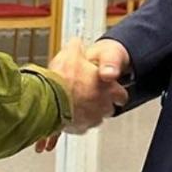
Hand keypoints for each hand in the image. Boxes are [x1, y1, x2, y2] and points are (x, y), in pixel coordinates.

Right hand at [36, 38, 130, 152]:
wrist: (49, 100)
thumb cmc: (64, 79)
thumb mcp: (71, 53)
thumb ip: (76, 47)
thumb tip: (76, 43)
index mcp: (107, 87)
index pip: (122, 95)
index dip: (116, 91)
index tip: (113, 90)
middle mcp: (102, 106)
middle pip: (108, 108)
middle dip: (101, 103)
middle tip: (90, 94)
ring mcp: (91, 119)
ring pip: (94, 118)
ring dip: (87, 112)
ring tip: (75, 103)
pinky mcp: (77, 128)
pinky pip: (78, 126)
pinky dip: (74, 122)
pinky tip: (65, 114)